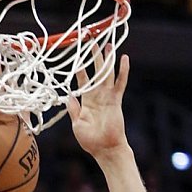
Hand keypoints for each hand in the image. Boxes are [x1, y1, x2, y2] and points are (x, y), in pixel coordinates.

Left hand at [67, 46, 129, 160]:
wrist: (105, 149)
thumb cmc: (91, 140)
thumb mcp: (77, 124)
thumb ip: (74, 109)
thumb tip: (67, 96)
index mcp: (87, 101)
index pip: (82, 80)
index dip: (80, 68)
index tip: (77, 55)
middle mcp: (98, 96)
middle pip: (96, 72)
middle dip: (94, 58)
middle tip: (92, 42)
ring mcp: (108, 97)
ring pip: (108, 74)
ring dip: (107, 60)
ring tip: (107, 44)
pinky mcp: (116, 100)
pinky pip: (120, 83)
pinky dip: (123, 71)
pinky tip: (124, 59)